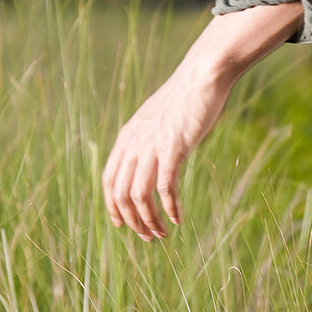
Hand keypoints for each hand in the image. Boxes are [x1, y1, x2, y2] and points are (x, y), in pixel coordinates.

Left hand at [101, 2, 303, 241]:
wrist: (202, 75)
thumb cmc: (186, 96)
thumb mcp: (159, 118)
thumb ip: (149, 136)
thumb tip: (153, 155)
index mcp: (127, 137)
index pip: (108, 180)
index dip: (112, 206)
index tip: (123, 224)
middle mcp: (134, 143)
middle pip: (120, 193)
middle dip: (131, 221)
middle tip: (148, 237)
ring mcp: (152, 146)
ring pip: (139, 196)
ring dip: (149, 221)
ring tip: (161, 234)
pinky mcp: (173, 148)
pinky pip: (166, 188)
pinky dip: (169, 209)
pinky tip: (178, 219)